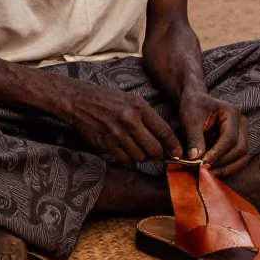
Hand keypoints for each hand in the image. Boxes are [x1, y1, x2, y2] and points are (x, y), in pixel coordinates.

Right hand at [66, 81, 182, 165]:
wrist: (81, 101)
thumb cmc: (110, 100)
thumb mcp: (133, 101)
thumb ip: (149, 119)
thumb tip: (166, 140)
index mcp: (139, 107)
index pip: (164, 131)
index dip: (174, 145)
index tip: (179, 153)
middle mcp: (129, 121)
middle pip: (154, 149)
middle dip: (159, 154)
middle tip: (158, 153)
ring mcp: (117, 134)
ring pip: (141, 157)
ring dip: (143, 156)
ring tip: (138, 147)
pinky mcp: (106, 144)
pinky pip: (126, 159)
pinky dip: (129, 158)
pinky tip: (126, 148)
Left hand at [178, 89, 248, 176]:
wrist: (195, 101)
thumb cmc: (193, 106)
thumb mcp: (191, 119)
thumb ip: (194, 138)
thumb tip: (195, 158)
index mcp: (232, 113)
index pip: (230, 138)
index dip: (217, 153)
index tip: (202, 163)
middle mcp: (242, 123)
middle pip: (240, 148)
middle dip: (223, 162)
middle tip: (205, 170)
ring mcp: (242, 133)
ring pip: (242, 156)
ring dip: (227, 167)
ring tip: (209, 173)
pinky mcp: (239, 141)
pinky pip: (239, 158)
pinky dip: (228, 167)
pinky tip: (214, 171)